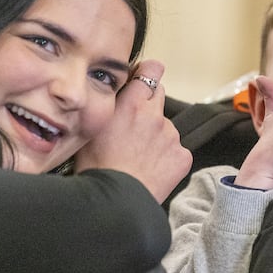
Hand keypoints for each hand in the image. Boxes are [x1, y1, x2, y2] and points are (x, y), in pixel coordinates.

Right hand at [73, 60, 191, 202]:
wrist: (115, 202)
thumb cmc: (96, 169)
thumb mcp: (91, 128)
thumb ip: (107, 106)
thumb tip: (109, 95)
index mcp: (131, 104)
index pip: (151, 69)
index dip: (147, 73)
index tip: (144, 78)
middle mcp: (155, 115)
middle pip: (159, 94)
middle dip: (149, 104)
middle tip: (135, 124)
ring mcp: (171, 136)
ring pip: (166, 127)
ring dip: (156, 135)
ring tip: (138, 156)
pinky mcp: (182, 156)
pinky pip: (176, 150)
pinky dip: (166, 157)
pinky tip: (150, 169)